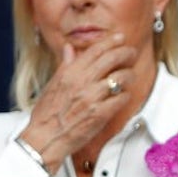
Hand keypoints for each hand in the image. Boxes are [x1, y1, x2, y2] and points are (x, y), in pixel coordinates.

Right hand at [19, 34, 137, 169]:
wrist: (46, 139)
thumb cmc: (47, 114)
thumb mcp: (52, 85)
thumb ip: (65, 66)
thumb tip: (70, 48)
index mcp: (69, 74)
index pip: (94, 51)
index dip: (110, 42)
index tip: (120, 38)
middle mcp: (81, 83)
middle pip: (111, 59)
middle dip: (125, 53)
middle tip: (131, 52)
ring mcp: (92, 98)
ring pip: (120, 77)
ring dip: (128, 75)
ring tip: (129, 76)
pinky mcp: (101, 114)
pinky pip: (121, 98)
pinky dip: (125, 95)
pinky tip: (123, 95)